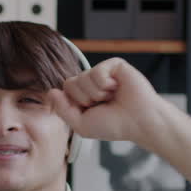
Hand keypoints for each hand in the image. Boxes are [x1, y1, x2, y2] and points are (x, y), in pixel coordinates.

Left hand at [48, 58, 165, 144]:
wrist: (139, 122)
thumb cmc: (114, 125)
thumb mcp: (81, 125)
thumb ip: (63, 110)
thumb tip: (51, 92)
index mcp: (83, 95)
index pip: (64, 91)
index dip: (74, 104)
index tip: (90, 112)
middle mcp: (92, 82)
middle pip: (70, 83)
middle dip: (84, 99)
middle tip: (103, 105)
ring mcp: (103, 73)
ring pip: (82, 78)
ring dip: (97, 94)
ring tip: (112, 97)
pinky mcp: (114, 65)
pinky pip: (96, 71)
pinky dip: (105, 85)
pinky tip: (117, 88)